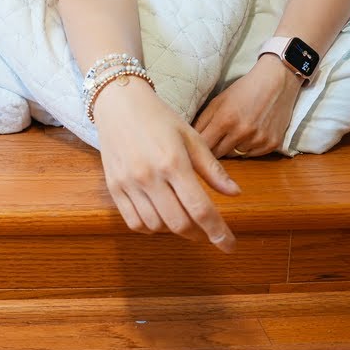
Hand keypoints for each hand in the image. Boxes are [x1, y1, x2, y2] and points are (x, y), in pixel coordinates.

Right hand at [94, 81, 239, 250]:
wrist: (118, 103)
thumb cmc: (159, 118)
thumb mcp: (191, 137)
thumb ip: (212, 168)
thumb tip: (235, 193)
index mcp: (174, 162)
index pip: (201, 209)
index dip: (218, 232)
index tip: (229, 246)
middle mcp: (149, 176)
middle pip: (179, 223)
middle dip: (199, 234)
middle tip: (207, 231)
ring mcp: (128, 183)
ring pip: (156, 226)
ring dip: (174, 230)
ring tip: (183, 218)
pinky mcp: (114, 186)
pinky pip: (133, 221)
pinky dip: (150, 227)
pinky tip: (160, 217)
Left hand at [194, 56, 302, 157]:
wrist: (277, 82)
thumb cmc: (244, 90)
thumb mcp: (218, 101)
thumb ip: (202, 121)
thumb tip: (190, 139)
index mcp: (225, 120)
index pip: (205, 146)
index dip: (200, 146)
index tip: (198, 145)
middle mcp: (242, 132)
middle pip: (219, 154)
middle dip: (215, 148)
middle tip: (217, 138)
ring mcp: (258, 139)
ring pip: (236, 155)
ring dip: (232, 148)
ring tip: (236, 132)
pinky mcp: (272, 144)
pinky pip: (252, 155)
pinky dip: (248, 148)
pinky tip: (250, 134)